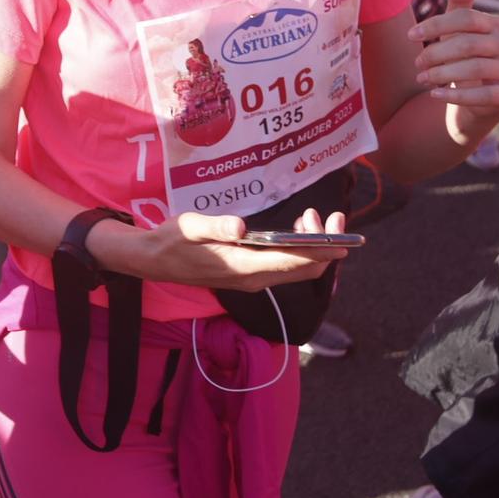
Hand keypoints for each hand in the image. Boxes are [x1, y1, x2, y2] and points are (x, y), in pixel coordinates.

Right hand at [104, 209, 349, 292]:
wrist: (154, 261)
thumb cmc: (172, 240)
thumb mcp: (190, 227)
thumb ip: (216, 226)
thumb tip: (240, 226)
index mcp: (244, 267)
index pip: (293, 262)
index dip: (322, 251)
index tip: (343, 239)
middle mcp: (254, 279)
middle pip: (303, 269)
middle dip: (325, 247)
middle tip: (329, 217)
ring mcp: (253, 280)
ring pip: (296, 270)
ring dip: (313, 248)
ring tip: (312, 219)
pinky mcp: (249, 276)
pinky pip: (284, 268)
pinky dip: (298, 251)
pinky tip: (294, 232)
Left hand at [410, 0, 498, 117]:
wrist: (475, 96)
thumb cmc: (463, 55)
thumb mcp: (457, 28)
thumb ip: (460, 1)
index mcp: (495, 24)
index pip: (465, 17)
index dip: (434, 25)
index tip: (410, 36)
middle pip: (468, 43)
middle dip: (436, 54)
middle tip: (417, 63)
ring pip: (476, 68)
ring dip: (442, 74)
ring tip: (422, 78)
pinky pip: (484, 96)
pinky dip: (455, 96)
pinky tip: (434, 95)